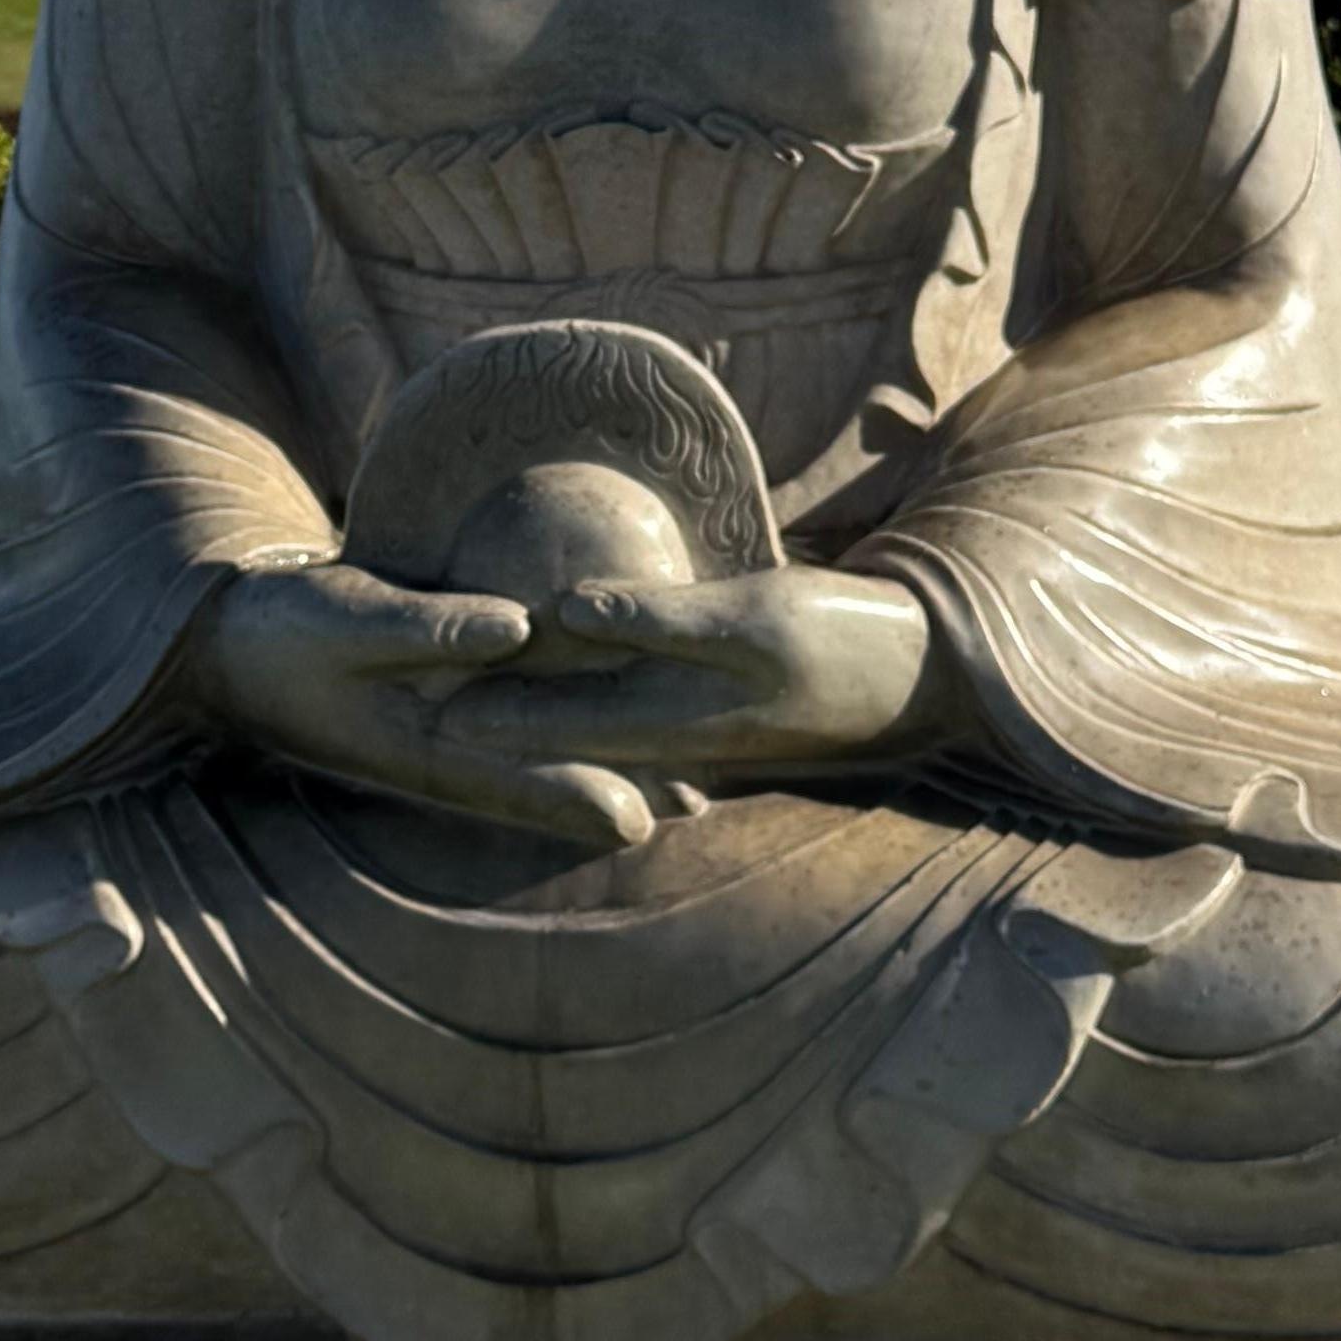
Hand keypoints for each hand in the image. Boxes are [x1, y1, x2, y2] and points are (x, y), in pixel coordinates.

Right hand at [194, 556, 666, 852]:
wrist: (241, 641)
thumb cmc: (287, 631)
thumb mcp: (349, 616)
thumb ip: (429, 626)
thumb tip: (517, 628)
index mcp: (417, 742)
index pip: (507, 778)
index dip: (573, 797)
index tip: (635, 821)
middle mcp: (444, 745)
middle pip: (543, 778)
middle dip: (615, 793)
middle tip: (693, 811)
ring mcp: (449, 726)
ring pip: (542, 754)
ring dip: (609, 768)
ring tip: (685, 788)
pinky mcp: (452, 696)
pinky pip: (523, 719)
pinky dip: (575, 726)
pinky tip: (623, 723)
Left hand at [459, 563, 955, 790]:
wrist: (925, 670)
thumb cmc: (843, 640)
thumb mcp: (747, 619)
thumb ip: (654, 617)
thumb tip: (558, 611)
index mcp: (669, 715)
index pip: (551, 722)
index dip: (484, 713)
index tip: (416, 701)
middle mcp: (672, 729)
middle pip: (563, 724)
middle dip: (497, 715)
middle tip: (417, 697)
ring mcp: (697, 721)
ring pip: (595, 715)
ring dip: (538, 702)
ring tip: (473, 681)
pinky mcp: (720, 703)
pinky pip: (636, 700)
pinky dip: (594, 685)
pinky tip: (574, 659)